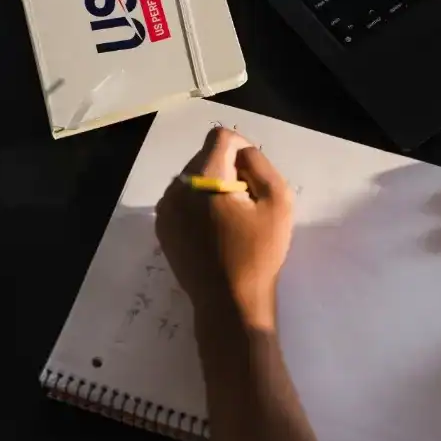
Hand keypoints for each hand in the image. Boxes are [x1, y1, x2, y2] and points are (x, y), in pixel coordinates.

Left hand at [155, 126, 294, 331]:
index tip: (255, 177)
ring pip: (192, 179)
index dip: (243, 149)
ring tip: (231, 219)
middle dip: (228, 170)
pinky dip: (199, 206)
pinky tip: (215, 232)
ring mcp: (165, 209)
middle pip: (205, 158)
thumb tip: (242, 153)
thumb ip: (260, 164)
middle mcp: (176, 187)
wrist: (229, 303)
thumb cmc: (258, 253)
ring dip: (212, 188)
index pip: (220, 138)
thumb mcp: (277, 202)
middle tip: (247, 202)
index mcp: (203, 178)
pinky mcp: (163, 228)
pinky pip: (182, 200)